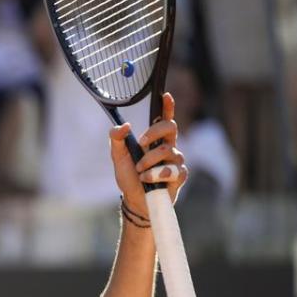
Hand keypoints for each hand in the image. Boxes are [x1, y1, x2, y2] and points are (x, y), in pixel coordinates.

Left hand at [108, 92, 187, 217]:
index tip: (165, 95)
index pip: (164, 119)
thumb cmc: (129, 177)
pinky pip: (173, 170)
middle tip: (141, 143)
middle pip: (171, 128)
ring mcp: (176, 161)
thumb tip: (124, 125)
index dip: (167, 107)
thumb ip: (117, 139)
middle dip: (154, 132)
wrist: (135, 201)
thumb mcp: (118, 157)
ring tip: (140, 172)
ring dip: (149, 162)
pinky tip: (150, 180)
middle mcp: (168, 147)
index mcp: (155, 140)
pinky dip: (157, 175)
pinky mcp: (180, 176)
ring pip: (167, 151)